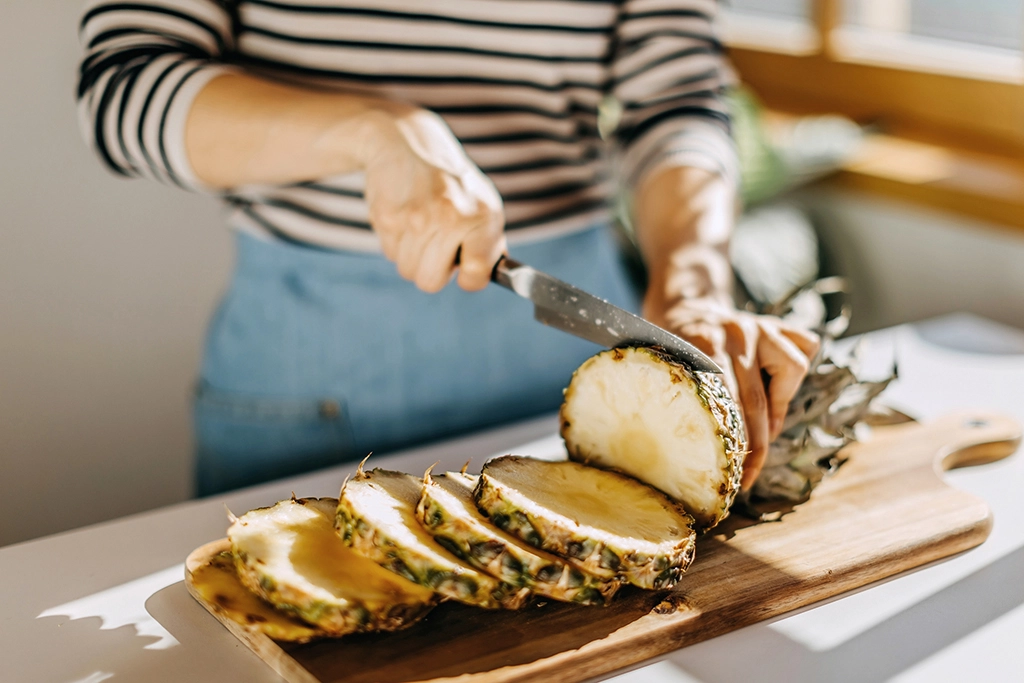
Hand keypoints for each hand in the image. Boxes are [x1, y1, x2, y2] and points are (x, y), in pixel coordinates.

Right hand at [364, 107, 505, 292]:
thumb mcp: (483, 203)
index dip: (469, 279)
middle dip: (433, 269)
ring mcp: (416, 218)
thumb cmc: (451, 182)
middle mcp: (451, 217)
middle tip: (437, 244)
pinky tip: (404, 216)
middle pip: (430, 282)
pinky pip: (390, 253)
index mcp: (482, 216)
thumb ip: (490, 242)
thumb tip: (490, 274)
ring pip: (408, 270)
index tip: (465, 271)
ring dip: (412, 255)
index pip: (476, 275)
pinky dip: (396, 241)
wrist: (408, 142)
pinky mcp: (387, 216)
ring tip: (420, 226)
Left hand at [646, 297, 819, 488]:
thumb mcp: (667, 367)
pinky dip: (796, 372)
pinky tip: (777, 388)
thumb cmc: (674, 347)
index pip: (727, 403)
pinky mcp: (777, 324)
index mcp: (706, 342)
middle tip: (749, 473)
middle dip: (756, 444)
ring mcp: (760, 326)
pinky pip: (804, 348)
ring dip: (778, 409)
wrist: (685, 305)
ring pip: (791, 370)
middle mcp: (738, 333)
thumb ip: (690, 397)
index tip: (734, 471)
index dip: (735, 442)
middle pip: (756, 398)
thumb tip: (712, 450)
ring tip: (763, 428)